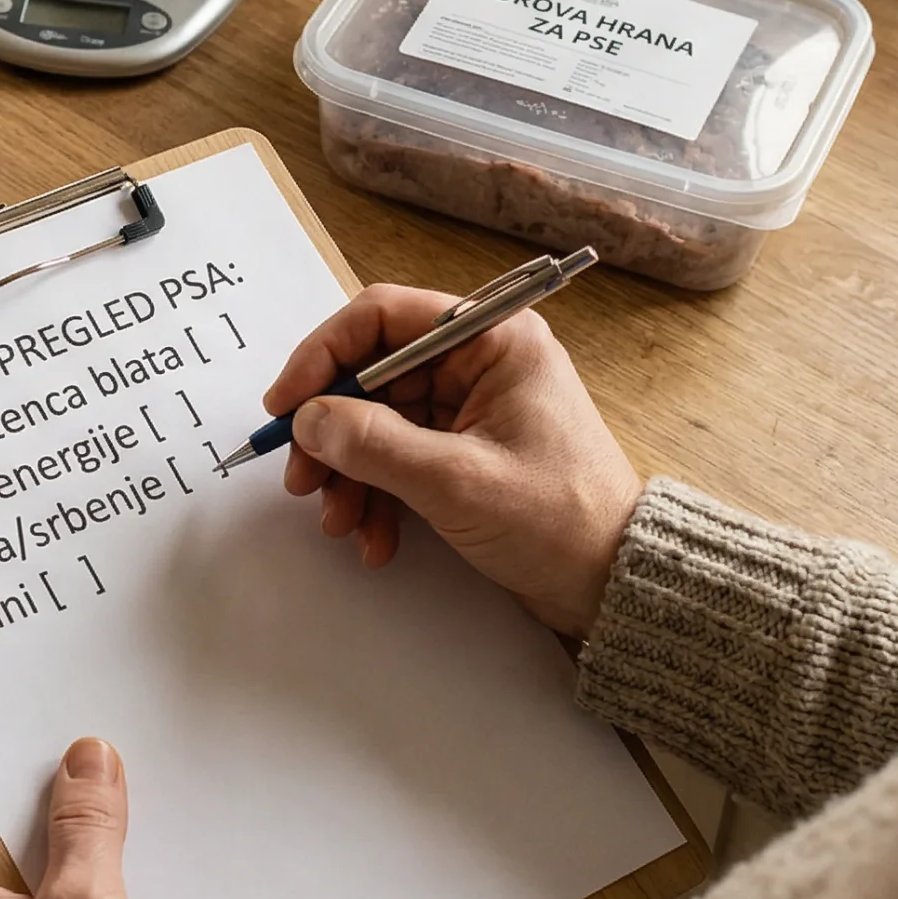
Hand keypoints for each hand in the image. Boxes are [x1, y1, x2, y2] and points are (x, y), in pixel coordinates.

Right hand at [266, 283, 641, 638]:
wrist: (611, 581)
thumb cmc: (559, 519)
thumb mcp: (456, 480)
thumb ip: (374, 445)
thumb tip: (308, 420)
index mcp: (493, 340)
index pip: (382, 317)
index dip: (322, 356)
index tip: (286, 405)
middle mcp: (478, 362)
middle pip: (369, 376)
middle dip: (331, 433)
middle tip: (302, 479)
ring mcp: (468, 408)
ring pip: (375, 423)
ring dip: (348, 474)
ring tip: (340, 522)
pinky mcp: (462, 449)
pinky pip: (396, 458)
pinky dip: (375, 495)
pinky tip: (374, 537)